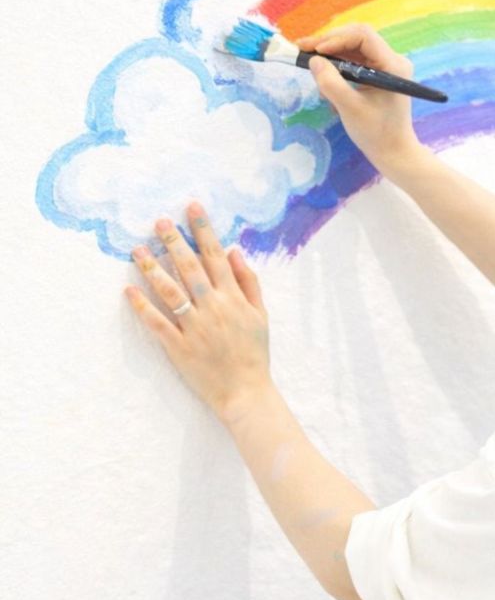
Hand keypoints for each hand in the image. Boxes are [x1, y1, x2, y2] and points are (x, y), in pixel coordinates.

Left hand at [124, 201, 271, 421]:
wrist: (246, 391)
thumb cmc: (255, 352)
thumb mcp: (261, 314)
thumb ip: (248, 281)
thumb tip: (235, 251)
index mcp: (234, 297)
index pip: (216, 256)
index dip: (203, 230)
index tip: (192, 208)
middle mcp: (213, 307)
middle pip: (190, 268)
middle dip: (174, 241)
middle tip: (158, 221)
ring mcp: (195, 327)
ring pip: (170, 291)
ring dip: (153, 269)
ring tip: (137, 250)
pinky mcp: (178, 346)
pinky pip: (157, 323)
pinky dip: (142, 306)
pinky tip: (129, 290)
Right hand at [298, 23, 423, 176]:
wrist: (394, 152)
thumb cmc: (376, 133)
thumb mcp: (350, 109)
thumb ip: (331, 84)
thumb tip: (314, 61)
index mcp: (393, 65)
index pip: (363, 36)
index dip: (336, 38)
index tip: (315, 51)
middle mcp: (392, 60)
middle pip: (357, 38)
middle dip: (329, 43)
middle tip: (303, 49)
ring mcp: (386, 67)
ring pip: (353, 48)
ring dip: (331, 54)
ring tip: (310, 62)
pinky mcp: (378, 74)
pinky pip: (355, 61)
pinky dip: (338, 66)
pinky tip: (325, 76)